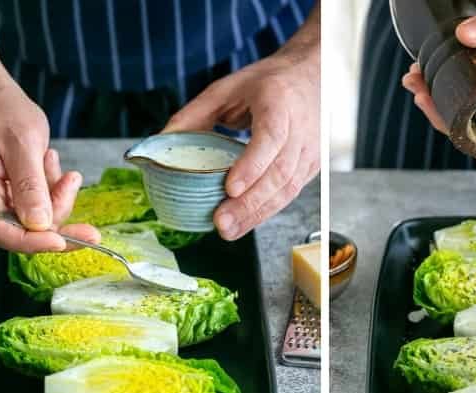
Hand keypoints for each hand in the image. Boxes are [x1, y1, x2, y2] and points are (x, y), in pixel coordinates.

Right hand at [0, 76, 99, 250]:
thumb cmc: (0, 110)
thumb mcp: (22, 141)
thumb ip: (30, 184)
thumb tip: (40, 224)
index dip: (32, 241)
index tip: (63, 240)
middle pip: (19, 231)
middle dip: (54, 215)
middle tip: (73, 186)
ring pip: (32, 222)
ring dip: (53, 199)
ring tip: (55, 164)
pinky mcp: (2, 202)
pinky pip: (33, 211)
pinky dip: (49, 194)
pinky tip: (49, 167)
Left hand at [162, 47, 319, 239]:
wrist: (313, 79)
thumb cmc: (270, 84)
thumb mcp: (228, 88)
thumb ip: (195, 114)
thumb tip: (162, 141)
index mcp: (278, 103)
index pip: (271, 138)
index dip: (252, 165)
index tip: (230, 188)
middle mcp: (300, 130)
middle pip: (278, 173)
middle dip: (249, 203)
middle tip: (221, 222)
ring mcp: (308, 153)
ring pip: (286, 190)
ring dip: (256, 214)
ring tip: (228, 230)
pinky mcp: (310, 169)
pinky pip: (288, 196)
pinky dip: (265, 212)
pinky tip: (245, 222)